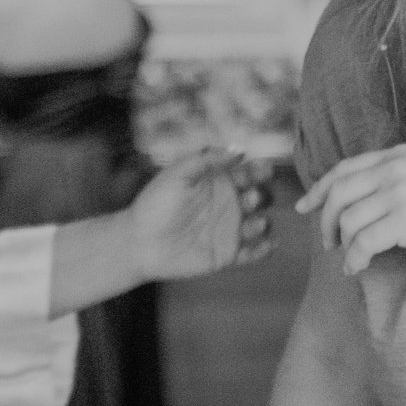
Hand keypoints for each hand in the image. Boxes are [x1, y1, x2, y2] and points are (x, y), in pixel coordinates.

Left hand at [130, 149, 275, 281]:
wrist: (139, 242)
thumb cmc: (155, 204)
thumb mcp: (177, 174)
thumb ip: (206, 159)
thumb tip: (238, 151)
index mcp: (218, 183)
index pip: (248, 173)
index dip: (260, 170)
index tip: (263, 170)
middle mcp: (228, 205)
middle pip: (260, 198)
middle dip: (263, 196)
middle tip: (250, 198)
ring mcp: (229, 231)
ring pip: (260, 224)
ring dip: (262, 223)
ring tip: (252, 223)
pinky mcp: (227, 255)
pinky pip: (253, 254)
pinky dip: (264, 250)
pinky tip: (267, 244)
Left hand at [296, 143, 405, 274]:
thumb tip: (375, 199)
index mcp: (401, 154)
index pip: (346, 168)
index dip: (320, 188)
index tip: (306, 206)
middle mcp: (396, 167)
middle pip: (339, 192)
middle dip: (324, 220)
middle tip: (326, 243)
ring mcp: (399, 192)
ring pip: (347, 219)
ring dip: (341, 244)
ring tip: (348, 260)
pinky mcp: (404, 219)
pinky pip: (362, 242)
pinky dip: (354, 258)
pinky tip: (357, 269)